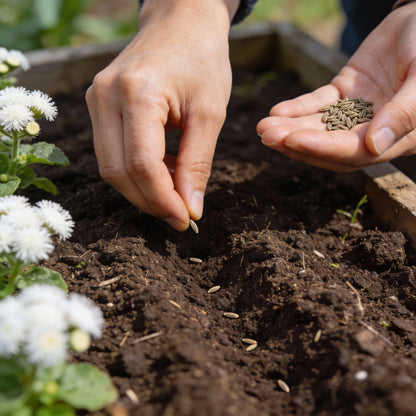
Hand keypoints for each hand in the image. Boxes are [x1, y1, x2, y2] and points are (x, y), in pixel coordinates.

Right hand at [86, 1, 236, 229]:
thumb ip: (198, 165)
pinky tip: (162, 172)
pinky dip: (136, 172)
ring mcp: (96, 100)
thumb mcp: (210, 114)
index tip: (186, 220)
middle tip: (180, 215)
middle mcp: (105, 96)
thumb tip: (190, 210)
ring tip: (175, 194)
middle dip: (149, 201)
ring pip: (110, 166)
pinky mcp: (98, 105)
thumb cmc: (202, 61)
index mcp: (137, 93)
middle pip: (117, 171)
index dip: (163, 200)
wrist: (182, 22)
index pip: (142, 165)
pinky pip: (111, 152)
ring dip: (142, 189)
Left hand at [257, 3, 415, 172]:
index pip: (357, 152)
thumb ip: (404, 112)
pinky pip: (319, 104)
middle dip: (297, 143)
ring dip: (291, 129)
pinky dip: (298, 108)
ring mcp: (358, 112)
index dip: (324, 148)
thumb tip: (373, 146)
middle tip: (267, 134)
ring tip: (263, 126)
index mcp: (401, 135)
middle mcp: (376, 130)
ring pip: (320, 128)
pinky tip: (277, 111)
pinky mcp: (345, 93)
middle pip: (331, 146)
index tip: (294, 140)